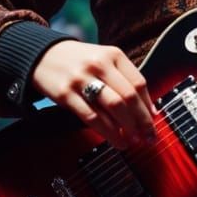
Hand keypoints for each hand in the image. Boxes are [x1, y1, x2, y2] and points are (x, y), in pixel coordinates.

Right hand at [31, 41, 157, 149]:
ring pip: (113, 108)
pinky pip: (92, 117)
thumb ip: (125, 80)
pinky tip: (116, 140)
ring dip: (127, 129)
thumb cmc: (80, 62)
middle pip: (128, 97)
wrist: (42, 55)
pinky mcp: (65, 94)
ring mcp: (81, 79)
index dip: (148, 106)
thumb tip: (149, 110)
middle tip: (148, 138)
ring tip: (133, 142)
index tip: (154, 122)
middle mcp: (99, 64)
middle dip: (142, 121)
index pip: (139, 83)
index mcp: (113, 55)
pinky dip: (108, 132)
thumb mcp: (104, 61)